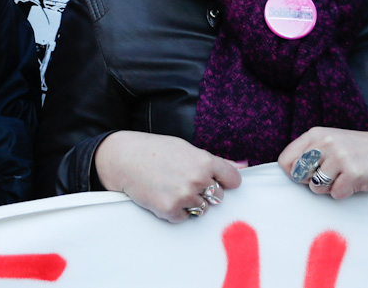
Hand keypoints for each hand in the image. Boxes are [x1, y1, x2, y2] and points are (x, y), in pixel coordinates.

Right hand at [94, 131, 241, 222]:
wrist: (122, 158)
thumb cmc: (153, 150)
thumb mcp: (185, 148)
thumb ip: (215, 161)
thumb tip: (245, 165)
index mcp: (204, 161)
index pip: (232, 179)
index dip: (224, 181)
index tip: (214, 180)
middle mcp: (197, 179)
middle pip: (218, 197)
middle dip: (205, 192)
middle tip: (183, 182)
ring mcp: (184, 196)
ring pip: (202, 209)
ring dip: (190, 203)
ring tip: (170, 188)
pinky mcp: (170, 210)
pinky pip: (184, 218)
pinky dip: (174, 211)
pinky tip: (162, 196)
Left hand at [277, 128, 367, 199]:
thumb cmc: (361, 151)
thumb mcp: (332, 143)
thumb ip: (310, 153)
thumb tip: (288, 173)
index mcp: (316, 134)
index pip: (285, 160)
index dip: (294, 172)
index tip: (309, 174)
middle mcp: (326, 142)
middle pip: (298, 174)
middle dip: (311, 182)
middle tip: (331, 176)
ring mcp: (340, 156)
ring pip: (316, 186)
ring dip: (330, 188)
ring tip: (345, 177)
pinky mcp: (354, 172)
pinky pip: (336, 194)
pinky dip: (345, 193)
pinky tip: (357, 182)